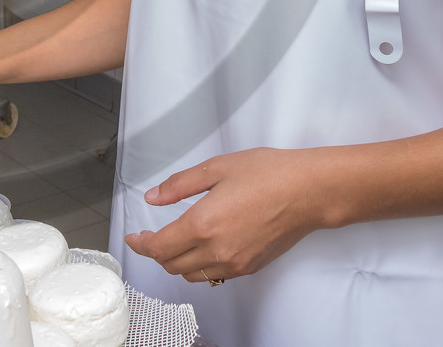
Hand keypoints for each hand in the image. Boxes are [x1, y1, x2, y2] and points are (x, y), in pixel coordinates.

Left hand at [123, 147, 331, 283]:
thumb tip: (154, 197)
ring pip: (192, 275)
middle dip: (156, 253)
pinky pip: (215, 275)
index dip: (140, 245)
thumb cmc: (268, 174)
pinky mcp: (250, 267)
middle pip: (171, 265)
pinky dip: (201, 266)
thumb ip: (180, 185)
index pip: (159, 248)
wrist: (309, 192)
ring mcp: (235, 263)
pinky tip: (203, 247)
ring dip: (177, 262)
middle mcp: (217, 251)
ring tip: (175, 242)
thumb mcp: (216, 167)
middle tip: (151, 236)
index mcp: (203, 224)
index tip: (133, 238)